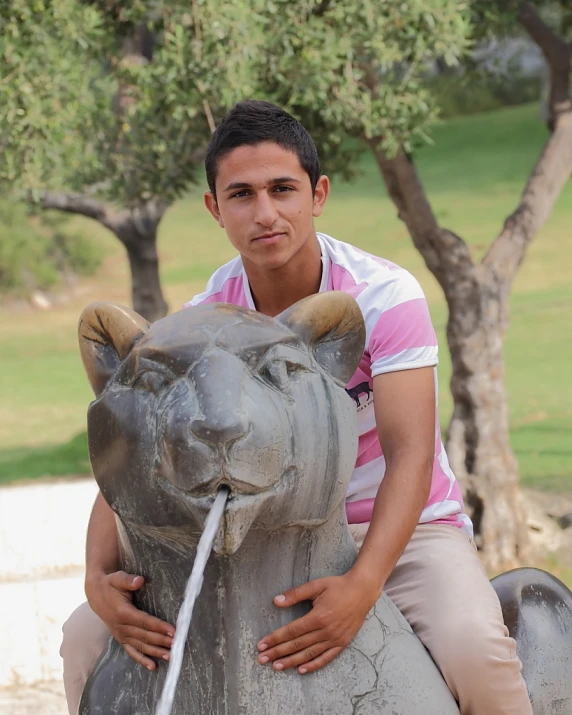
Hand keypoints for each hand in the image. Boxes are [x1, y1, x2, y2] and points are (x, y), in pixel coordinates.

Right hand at [86, 570, 174, 669]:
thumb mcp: (118, 578)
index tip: (173, 630)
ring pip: (140, 646)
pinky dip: (142, 659)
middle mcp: (121, 626)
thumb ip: (128, 580)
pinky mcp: (121, 638)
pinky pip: (132, 651)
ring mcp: (121, 634)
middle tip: (177, 644)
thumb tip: (139, 580)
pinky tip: (153, 666)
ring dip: (155, 652)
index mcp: (122, 612)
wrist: (96, 594)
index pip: (144, 621)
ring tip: (170, 656)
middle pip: (144, 636)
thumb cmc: (111, 584)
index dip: (159, 626)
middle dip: (161, 640)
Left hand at [257, 572, 379, 673]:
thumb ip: (296, 594)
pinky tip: (301, 670)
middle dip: (278, 652)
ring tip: (276, 666)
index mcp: (318, 616)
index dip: (275, 639)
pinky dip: (313, 665)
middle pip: (297, 645)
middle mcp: (326, 631)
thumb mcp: (316, 585)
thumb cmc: (338, 586)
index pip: (291, 631)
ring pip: (309, 654)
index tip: (262, 645)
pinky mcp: (342, 643)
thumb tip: (276, 601)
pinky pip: (326, 658)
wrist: (362, 591)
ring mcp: (335, 639)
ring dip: (291, 661)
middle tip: (262, 659)